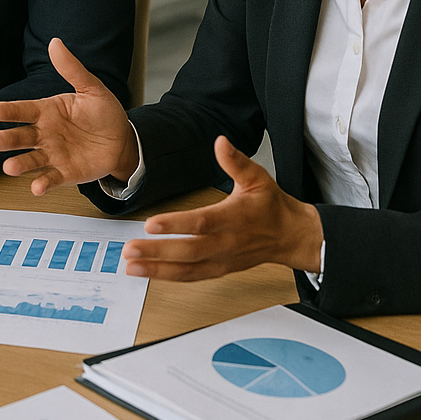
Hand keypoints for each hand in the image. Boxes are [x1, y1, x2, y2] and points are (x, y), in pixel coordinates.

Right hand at [0, 37, 137, 194]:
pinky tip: (36, 187)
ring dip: (19, 164)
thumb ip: (72, 69)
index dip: (5, 110)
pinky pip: (51, 178)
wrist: (122, 140)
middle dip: (5, 139)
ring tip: (8, 167)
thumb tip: (56, 43)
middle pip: (20, 136)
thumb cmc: (104, 114)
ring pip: (30, 159)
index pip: (22, 110)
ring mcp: (52, 154)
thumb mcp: (91, 88)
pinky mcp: (64, 173)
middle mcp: (44, 134)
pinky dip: (42, 183)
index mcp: (46, 111)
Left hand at [119, 136, 322, 279]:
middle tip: (129, 249)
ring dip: (157, 270)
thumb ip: (237, 161)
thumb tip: (221, 142)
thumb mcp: (258, 178)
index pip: (202, 223)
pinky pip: (192, 277)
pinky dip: (169, 277)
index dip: (176, 225)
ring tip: (131, 266)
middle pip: (189, 251)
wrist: (290, 236)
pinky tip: (147, 273)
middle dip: (157, 252)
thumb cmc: (271, 207)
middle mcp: (227, 243)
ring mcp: (222, 260)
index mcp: (235, 218)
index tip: (150, 224)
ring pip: (188, 269)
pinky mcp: (219, 270)